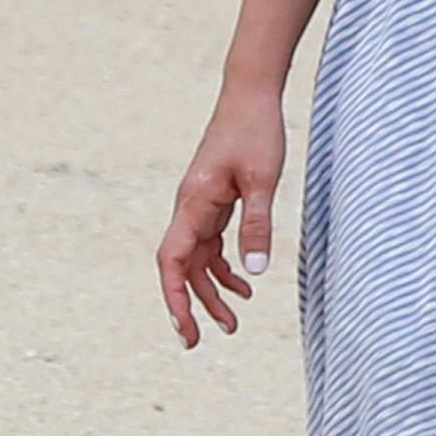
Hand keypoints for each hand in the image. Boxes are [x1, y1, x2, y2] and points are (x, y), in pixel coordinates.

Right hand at [157, 85, 288, 345]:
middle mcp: (189, 208)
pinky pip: (212, 244)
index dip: (176, 298)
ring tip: (233, 322)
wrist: (250, 95)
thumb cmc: (255, 132)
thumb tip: (255, 271)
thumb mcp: (262, 181)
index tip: (186, 330)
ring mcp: (200, 205)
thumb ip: (257, 225)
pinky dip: (224, 267)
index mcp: (194, 204)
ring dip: (211, 291)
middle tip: (204, 341)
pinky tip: (246, 283)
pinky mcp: (214, 201)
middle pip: (181, 268)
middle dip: (191, 306)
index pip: (173, 262)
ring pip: (197, 259)